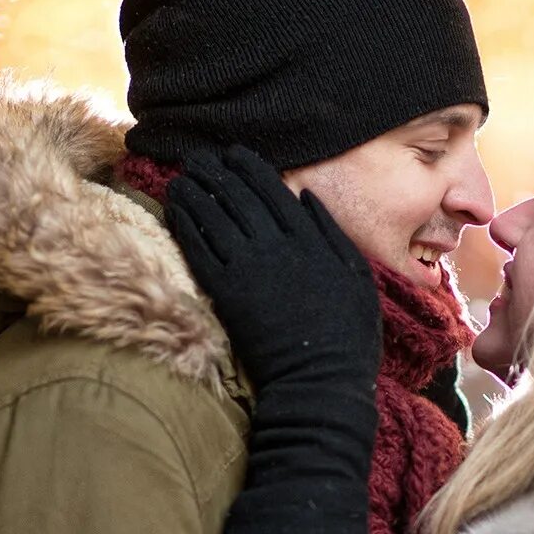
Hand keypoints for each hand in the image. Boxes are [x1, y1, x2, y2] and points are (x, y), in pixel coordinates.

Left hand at [166, 146, 380, 393]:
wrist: (319, 379)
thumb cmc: (348, 334)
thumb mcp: (359, 277)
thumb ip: (332, 233)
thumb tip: (307, 197)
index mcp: (309, 239)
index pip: (273, 190)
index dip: (249, 168)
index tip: (233, 154)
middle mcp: (276, 245)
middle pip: (238, 197)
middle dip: (216, 173)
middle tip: (199, 158)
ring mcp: (248, 267)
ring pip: (214, 217)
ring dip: (195, 192)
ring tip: (181, 177)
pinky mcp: (226, 292)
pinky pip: (199, 248)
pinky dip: (185, 223)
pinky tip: (174, 208)